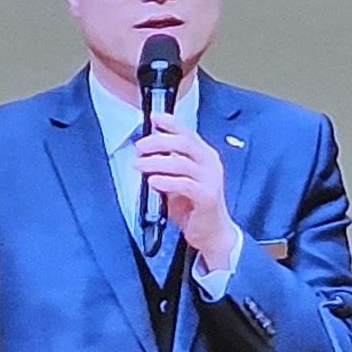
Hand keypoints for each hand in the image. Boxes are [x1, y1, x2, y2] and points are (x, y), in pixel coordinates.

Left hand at [136, 112, 237, 274]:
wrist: (212, 233)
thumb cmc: (193, 206)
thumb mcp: (177, 180)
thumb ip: (166, 165)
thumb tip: (144, 152)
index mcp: (204, 155)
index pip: (187, 133)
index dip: (170, 123)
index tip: (153, 118)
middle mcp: (210, 163)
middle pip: (184, 143)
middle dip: (158, 141)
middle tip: (139, 147)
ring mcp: (211, 179)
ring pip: (182, 163)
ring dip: (157, 162)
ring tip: (139, 166)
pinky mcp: (208, 196)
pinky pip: (184, 184)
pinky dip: (166, 182)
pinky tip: (152, 182)